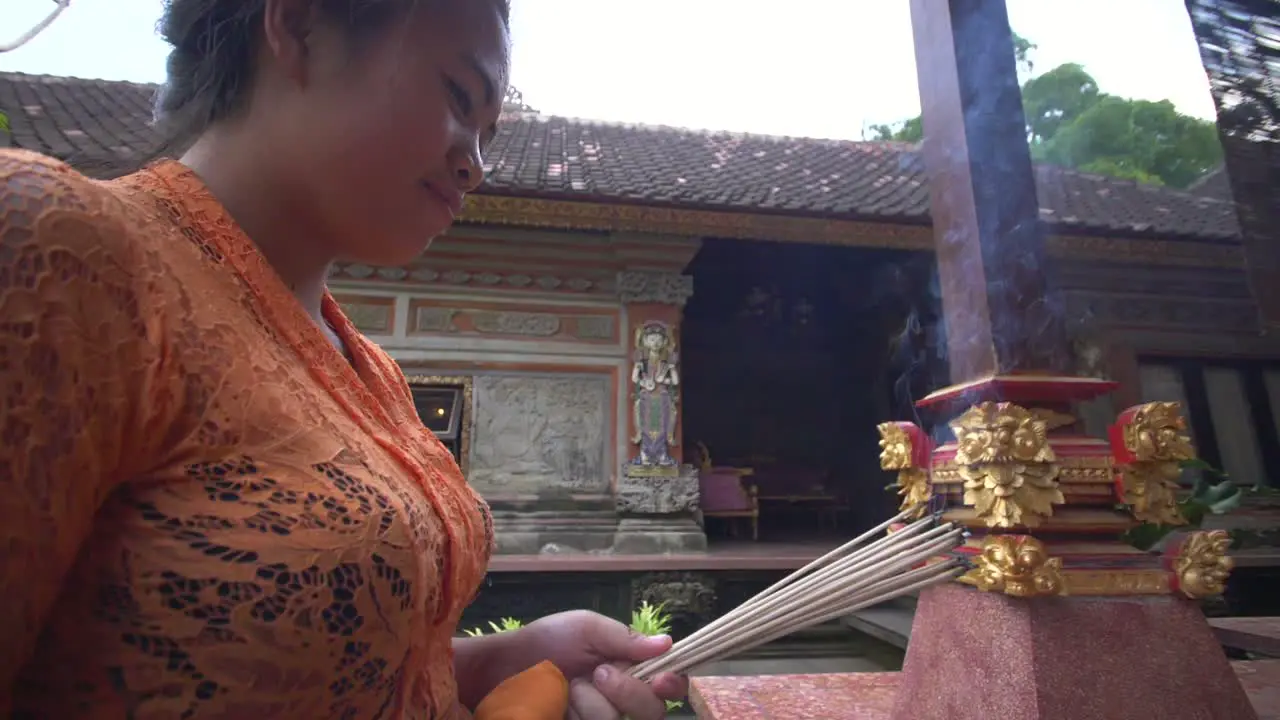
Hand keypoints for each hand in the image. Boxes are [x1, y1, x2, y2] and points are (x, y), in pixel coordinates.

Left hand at [522, 610, 686, 719]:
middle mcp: (623, 699)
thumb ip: (624, 637)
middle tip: (600, 673)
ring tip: (569, 686)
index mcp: (631, 669)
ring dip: (595, 702)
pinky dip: (582, 715)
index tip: (661, 679)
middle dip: (630, 691)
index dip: (673, 684)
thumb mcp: (586, 628)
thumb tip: (667, 644)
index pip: (668, 684)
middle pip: (653, 710)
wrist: (504, 667)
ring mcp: (602, 718)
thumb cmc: (547, 641)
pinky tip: (563, 704)